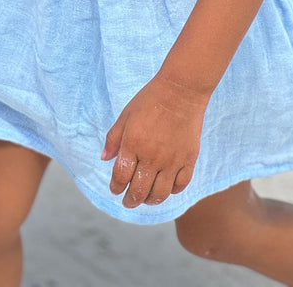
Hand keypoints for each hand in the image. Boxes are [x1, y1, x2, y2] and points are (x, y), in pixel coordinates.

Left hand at [101, 74, 207, 208]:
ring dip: (150, 201)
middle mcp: (151, 156)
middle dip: (130, 201)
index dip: (116, 187)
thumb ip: (114, 138)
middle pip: (139, 191)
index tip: (115, 190)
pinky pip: (179, 186)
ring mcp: (172, 160)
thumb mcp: (126, 114)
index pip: (120, 177)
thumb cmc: (150, 99)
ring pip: (159, 194)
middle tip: (128, 202)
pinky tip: (165, 188)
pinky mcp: (188, 160)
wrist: (181, 90)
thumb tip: (104, 159)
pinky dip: (171, 191)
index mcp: (133, 144)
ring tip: (145, 199)